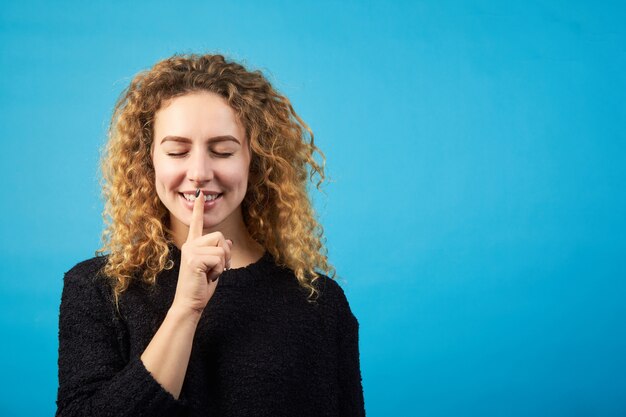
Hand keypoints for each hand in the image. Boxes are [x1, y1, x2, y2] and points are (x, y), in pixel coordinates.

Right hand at [171, 191, 231, 314]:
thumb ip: (219, 252)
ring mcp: (190, 250)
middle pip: (220, 236)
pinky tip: (208, 277)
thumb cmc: (201, 286)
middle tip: (216, 268)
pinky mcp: (193, 258)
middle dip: (226, 253)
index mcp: (193, 244)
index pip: (197, 223)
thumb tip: (228, 242)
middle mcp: (190, 244)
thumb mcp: (214, 266)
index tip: (199, 193)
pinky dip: (219, 270)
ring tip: (210, 273)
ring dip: (222, 263)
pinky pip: (219, 258)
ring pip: (222, 247)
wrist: (190, 303)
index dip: (199, 208)